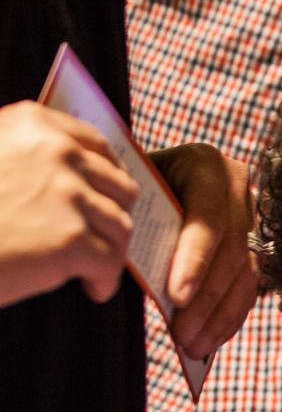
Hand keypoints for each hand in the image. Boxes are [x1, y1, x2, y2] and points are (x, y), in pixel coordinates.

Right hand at [0, 101, 137, 307]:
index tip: (110, 194)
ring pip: (121, 226)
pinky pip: (111, 262)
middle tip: (102, 236)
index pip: (97, 146)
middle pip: (119, 187)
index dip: (110, 175)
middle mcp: (57, 152)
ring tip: (94, 266)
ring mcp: (68, 195)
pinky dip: (104, 280)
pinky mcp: (72, 239)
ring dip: (111, 250)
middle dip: (113, 214)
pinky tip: (92, 287)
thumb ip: (31, 153)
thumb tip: (79, 175)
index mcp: (34, 124)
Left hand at [150, 143, 256, 358]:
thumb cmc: (133, 187)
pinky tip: (211, 339)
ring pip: (244, 274)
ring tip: (193, 346)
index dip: (195, 261)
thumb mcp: (131, 194)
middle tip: (182, 335)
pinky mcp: (253, 246)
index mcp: (206, 166)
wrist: (150, 176)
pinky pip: (248, 286)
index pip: (208, 219)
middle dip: (206, 300)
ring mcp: (250, 219)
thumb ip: (135, 223)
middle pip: (230, 252)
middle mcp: (237, 190)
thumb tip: (124, 271)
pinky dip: (229, 316)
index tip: (175, 297)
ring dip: (218, 316)